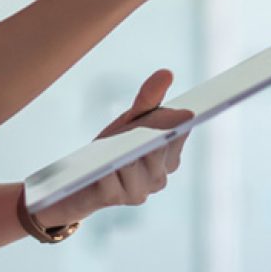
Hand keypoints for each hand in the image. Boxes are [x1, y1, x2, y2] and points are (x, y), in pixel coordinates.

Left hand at [33, 70, 189, 227]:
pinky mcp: (116, 198)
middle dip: (146, 135)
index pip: (178, 134)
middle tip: (139, 124)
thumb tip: (167, 73)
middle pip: (156, 150)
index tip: (190, 110)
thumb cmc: (112, 146)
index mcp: (169, 157)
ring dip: (123, 154)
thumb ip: (148, 99)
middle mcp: (159, 177)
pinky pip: (112, 181)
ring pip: (134, 165)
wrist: (80, 180)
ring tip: (113, 147)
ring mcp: (139, 190)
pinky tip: (101, 166)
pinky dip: (106, 172)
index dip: (181, 121)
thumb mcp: (130, 120)